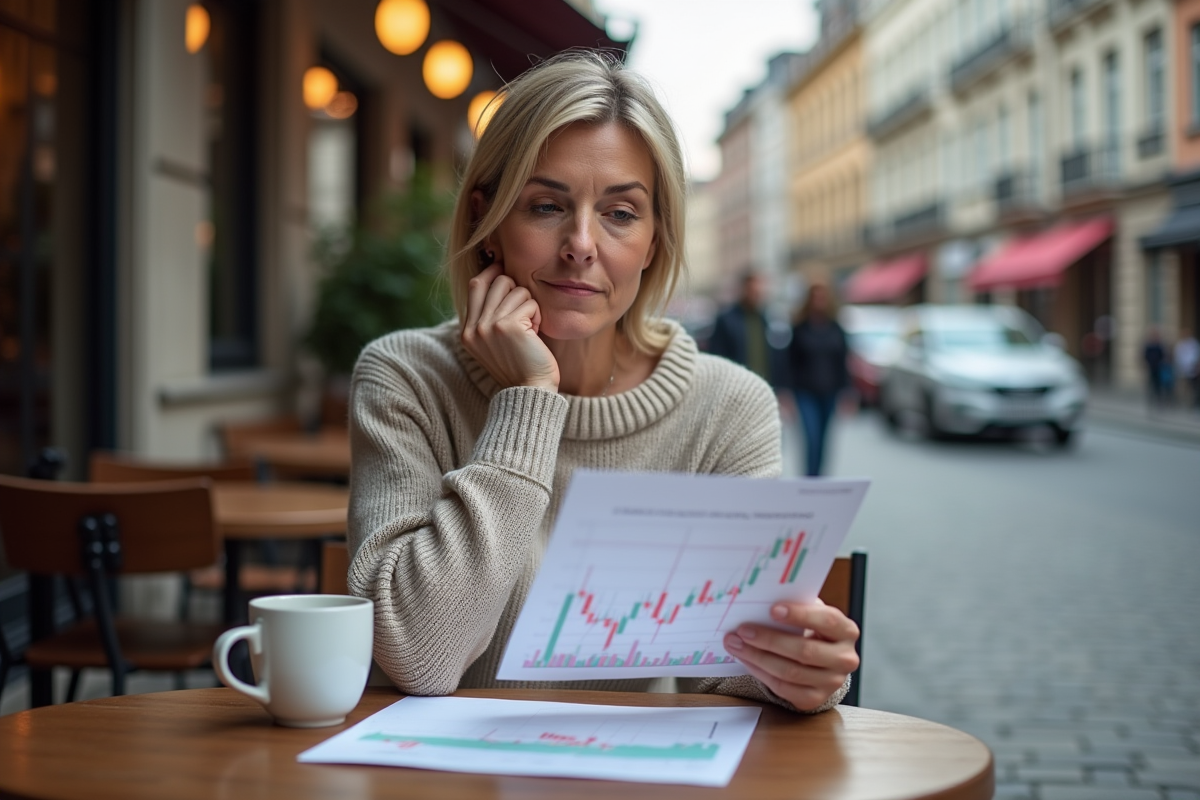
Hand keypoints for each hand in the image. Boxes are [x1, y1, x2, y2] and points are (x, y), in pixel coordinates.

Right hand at [461, 263, 559, 391]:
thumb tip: (497, 276)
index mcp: (467, 331)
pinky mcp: (508, 326)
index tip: (506, 269)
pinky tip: (535, 334)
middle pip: (498, 281)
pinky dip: (537, 316)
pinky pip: (530, 303)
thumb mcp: (494, 342)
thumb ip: (488, 316)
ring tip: (529, 328)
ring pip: (517, 290)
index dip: (493, 272)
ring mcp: (489, 326)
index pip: (476, 285)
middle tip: (524, 315)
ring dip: (529, 306)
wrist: (530, 391)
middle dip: (517, 292)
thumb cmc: (519, 365)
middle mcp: (474, 327)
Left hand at [723, 599, 858, 711]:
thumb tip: (763, 600)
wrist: (824, 662)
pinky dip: (760, 672)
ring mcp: (831, 682)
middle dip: (769, 639)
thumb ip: (797, 607)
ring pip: (790, 672)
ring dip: (757, 657)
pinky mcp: (813, 698)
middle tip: (743, 630)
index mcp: (847, 631)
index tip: (773, 609)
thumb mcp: (813, 615)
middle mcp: (844, 659)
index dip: (800, 615)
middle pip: (804, 651)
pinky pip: (782, 687)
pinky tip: (746, 659)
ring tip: (736, 644)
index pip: (827, 621)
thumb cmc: (814, 631)